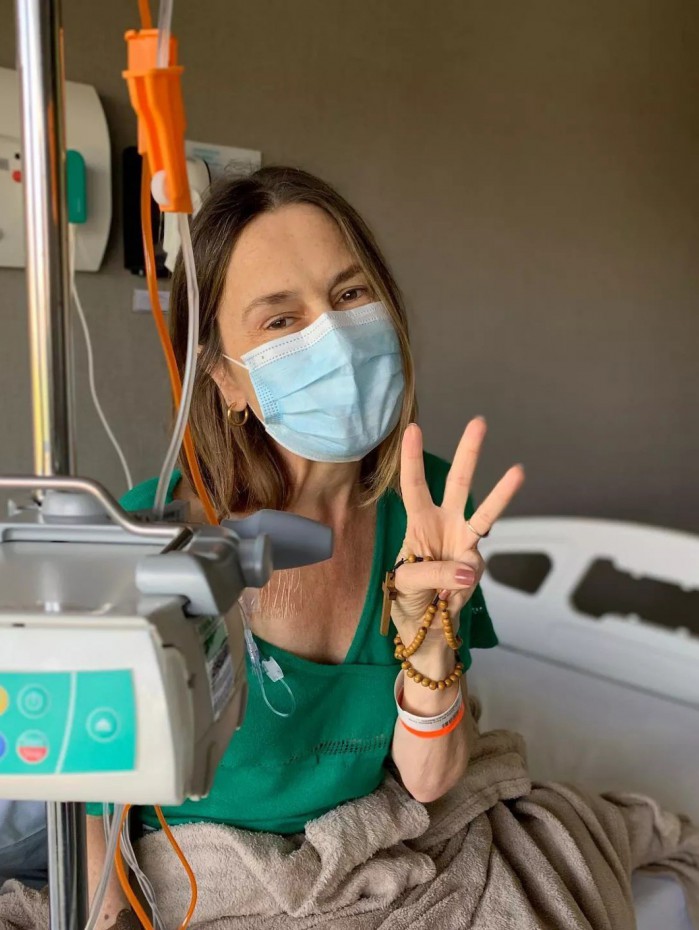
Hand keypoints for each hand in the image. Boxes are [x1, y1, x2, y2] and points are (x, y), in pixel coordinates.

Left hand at [390, 418, 524, 653]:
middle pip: (457, 483)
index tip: (414, 429)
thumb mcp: (403, 584)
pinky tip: (446, 597)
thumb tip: (467, 567)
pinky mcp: (476, 565)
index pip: (413, 486)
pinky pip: (475, 569)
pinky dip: (462, 584)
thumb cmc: (406, 599)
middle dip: (468, 453)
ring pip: (486, 512)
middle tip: (479, 422)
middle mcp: (443, 524)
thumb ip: (431, 574)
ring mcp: (463, 542)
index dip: (413, 459)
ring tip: (519, 471)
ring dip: (502, 492)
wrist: (424, 629)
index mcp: (417, 522)